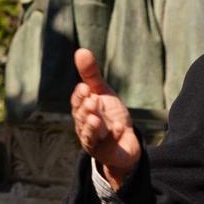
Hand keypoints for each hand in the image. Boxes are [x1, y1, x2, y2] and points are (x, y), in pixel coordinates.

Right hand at [71, 48, 141, 188]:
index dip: (80, 97)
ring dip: (93, 127)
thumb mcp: (103, 93)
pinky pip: (107, 146)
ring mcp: (94, 142)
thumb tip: (80, 50)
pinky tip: (120, 128)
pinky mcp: (106, 153)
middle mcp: (85, 127)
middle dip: (85, 110)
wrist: (125, 142)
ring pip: (90, 135)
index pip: (77, 103)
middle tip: (93, 101)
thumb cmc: (110, 116)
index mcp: (82, 111)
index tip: (85, 88)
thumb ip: (91, 76)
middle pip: (82, 119)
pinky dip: (113, 137)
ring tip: (97, 118)